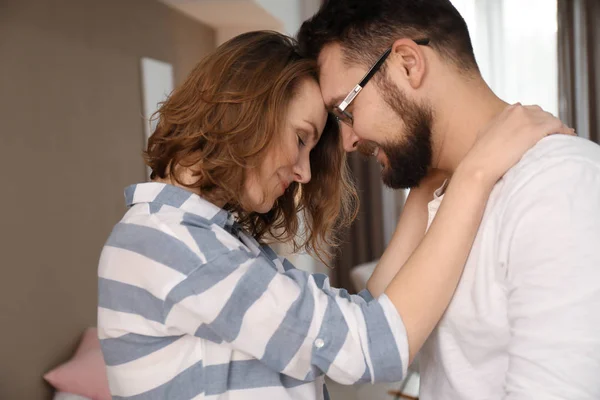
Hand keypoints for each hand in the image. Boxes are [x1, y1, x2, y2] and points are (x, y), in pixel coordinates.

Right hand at [459, 104, 574, 184]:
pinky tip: (567, 139)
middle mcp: (517, 111)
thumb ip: (497, 129)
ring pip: (551, 119)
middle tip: (553, 137)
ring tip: (562, 139)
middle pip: (542, 114)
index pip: (529, 111)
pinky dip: (564, 132)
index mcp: (506, 111)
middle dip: (547, 124)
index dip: (536, 122)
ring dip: (557, 129)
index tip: (541, 132)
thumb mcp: (486, 135)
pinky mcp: (536, 129)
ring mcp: (527, 118)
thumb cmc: (480, 157)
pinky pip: (557, 127)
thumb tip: (503, 134)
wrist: (479, 166)